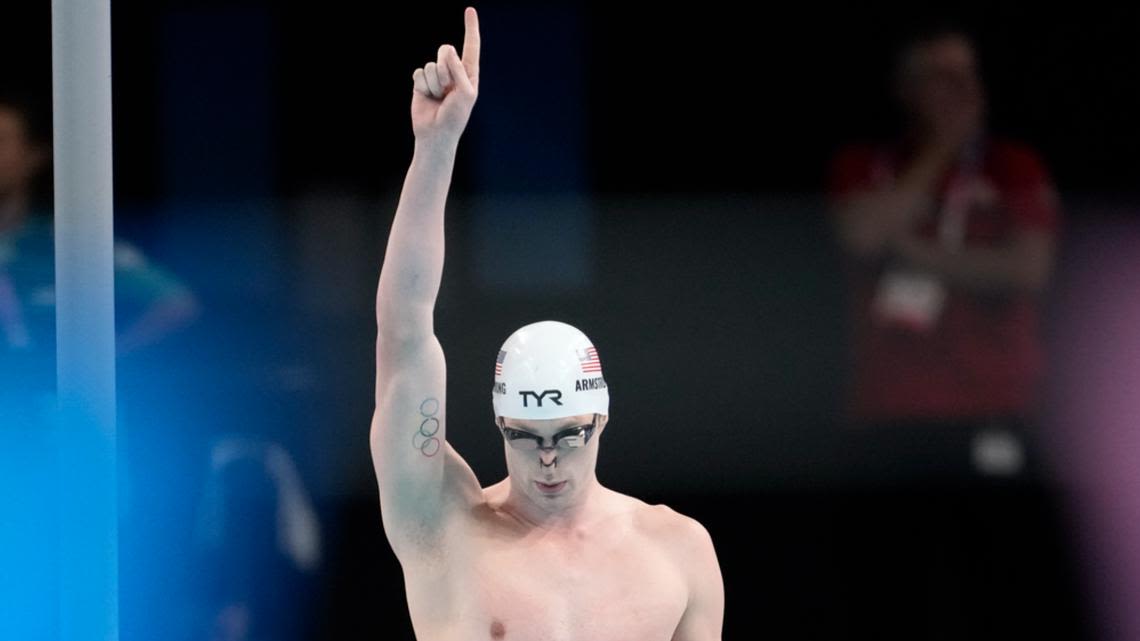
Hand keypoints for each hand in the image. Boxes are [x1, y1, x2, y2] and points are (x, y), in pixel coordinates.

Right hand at [411, 7, 479, 146]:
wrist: (436, 134)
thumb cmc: (455, 117)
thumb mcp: (465, 93)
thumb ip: (459, 70)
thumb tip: (447, 49)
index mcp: (469, 73)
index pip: (471, 46)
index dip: (470, 28)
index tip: (470, 10)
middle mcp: (453, 72)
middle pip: (445, 50)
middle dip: (444, 68)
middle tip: (447, 90)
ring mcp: (436, 77)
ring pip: (431, 64)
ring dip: (434, 83)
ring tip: (438, 98)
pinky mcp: (421, 82)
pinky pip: (419, 73)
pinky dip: (423, 86)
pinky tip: (427, 98)